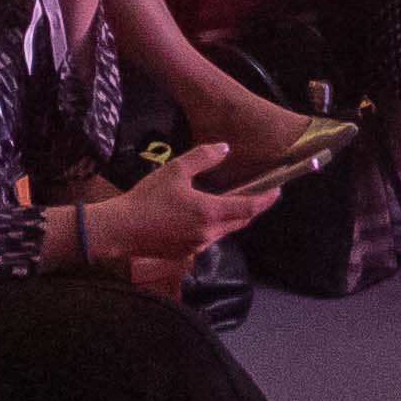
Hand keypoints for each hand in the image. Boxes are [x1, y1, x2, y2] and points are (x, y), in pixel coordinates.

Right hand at [86, 142, 278, 270]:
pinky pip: (209, 237)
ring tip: (234, 199)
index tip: (278, 189)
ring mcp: (198, 246)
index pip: (249, 207)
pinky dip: (216, 225)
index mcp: (211, 213)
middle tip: (260, 192)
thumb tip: (225, 148)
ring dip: (233, 216)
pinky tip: (205, 213)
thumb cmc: (148, 198)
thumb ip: (203, 157)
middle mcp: (210, 233)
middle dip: (253, 207)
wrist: (121, 229)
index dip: (267, 199)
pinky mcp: (185, 252)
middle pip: (241, 221)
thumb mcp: (175, 170)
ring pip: (225, 230)